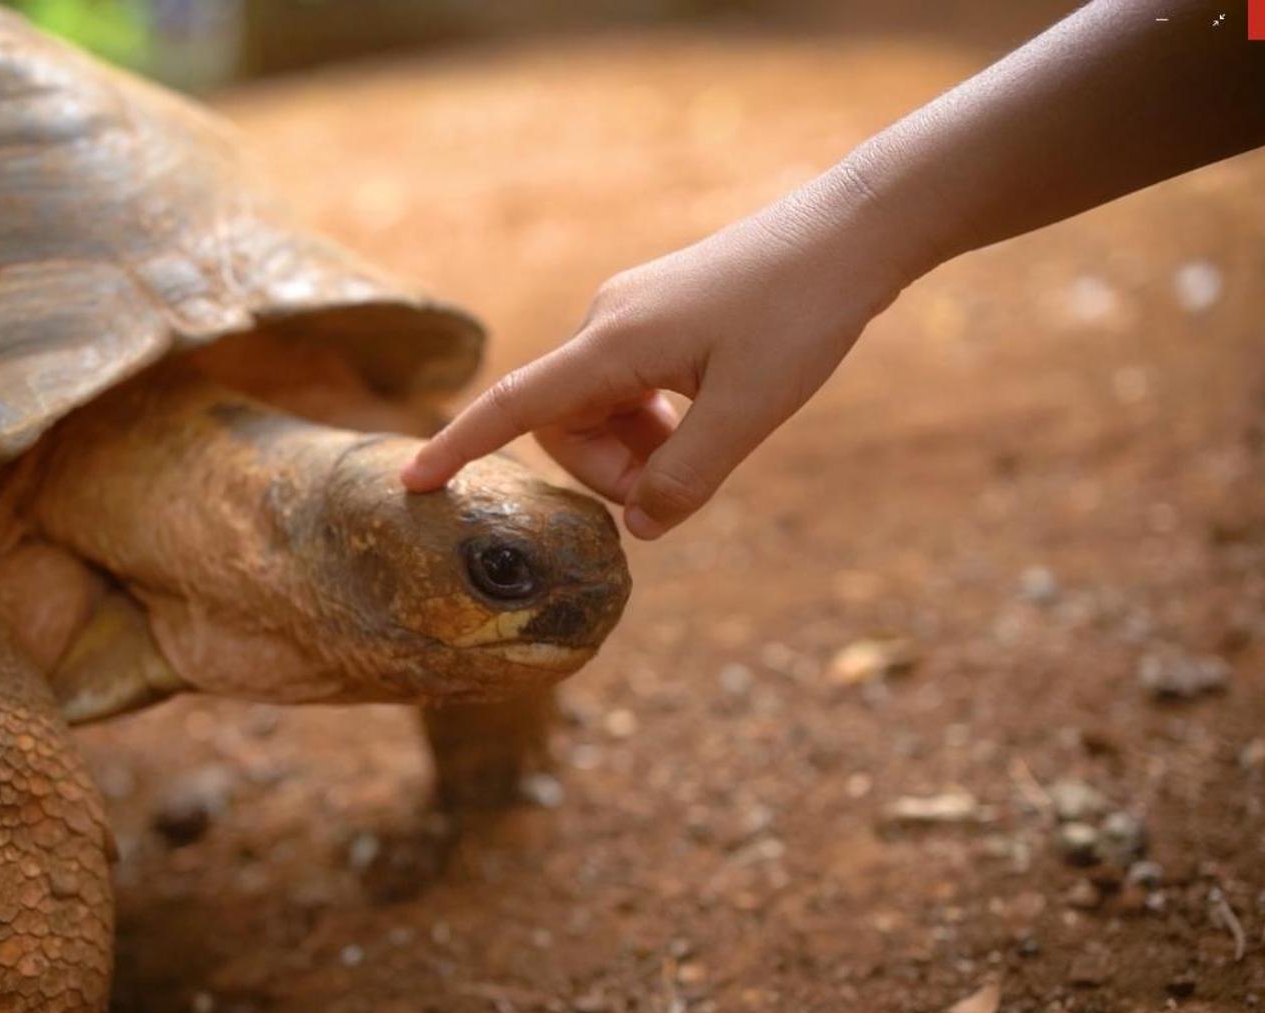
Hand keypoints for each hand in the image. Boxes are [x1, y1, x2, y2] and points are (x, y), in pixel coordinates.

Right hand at [402, 192, 907, 538]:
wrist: (851, 233)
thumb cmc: (802, 314)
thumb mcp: (750, 412)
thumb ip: (687, 478)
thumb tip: (639, 526)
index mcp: (612, 345)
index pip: (513, 406)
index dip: (460, 447)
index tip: (413, 483)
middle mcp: (605, 324)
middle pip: (565, 425)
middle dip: (610, 471)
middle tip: (679, 485)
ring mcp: (630, 316)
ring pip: (599, 410)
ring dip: (638, 448)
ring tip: (707, 443)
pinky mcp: (657, 315)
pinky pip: (629, 387)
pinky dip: (656, 420)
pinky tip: (711, 413)